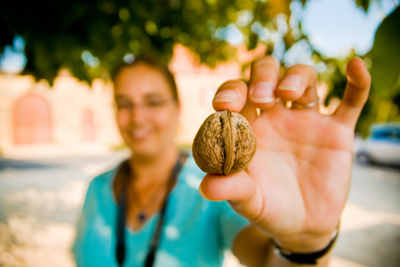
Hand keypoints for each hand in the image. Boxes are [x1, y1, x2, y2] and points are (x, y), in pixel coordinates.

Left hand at [199, 56, 370, 251]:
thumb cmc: (267, 206)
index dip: (229, 92)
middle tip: (262, 98)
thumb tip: (205, 186)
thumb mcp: (246, 200)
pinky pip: (351, 101)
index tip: (224, 105)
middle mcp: (275, 116)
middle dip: (263, 78)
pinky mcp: (337, 132)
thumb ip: (229, 188)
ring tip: (290, 94)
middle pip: (268, 75)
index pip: (236, 94)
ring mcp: (306, 121)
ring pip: (304, 78)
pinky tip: (355, 65)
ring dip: (296, 77)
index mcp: (248, 125)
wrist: (301, 224)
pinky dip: (357, 83)